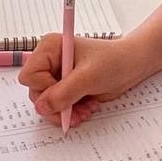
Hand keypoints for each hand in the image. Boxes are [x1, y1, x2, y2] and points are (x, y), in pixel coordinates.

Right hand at [20, 34, 148, 127]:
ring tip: (85, 110)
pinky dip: (71, 112)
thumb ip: (64, 92)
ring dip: (65, 112)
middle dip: (57, 105)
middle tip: (76, 110)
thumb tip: (42, 107)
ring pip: (46, 104)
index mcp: (49, 47)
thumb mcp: (88, 77)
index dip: (45, 89)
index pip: (29, 76)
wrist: (131, 66)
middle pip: (36, 93)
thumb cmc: (113, 61)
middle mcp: (49, 61)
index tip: (66, 91)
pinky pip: (58, 107)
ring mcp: (56, 75)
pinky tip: (86, 108)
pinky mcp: (65, 88)